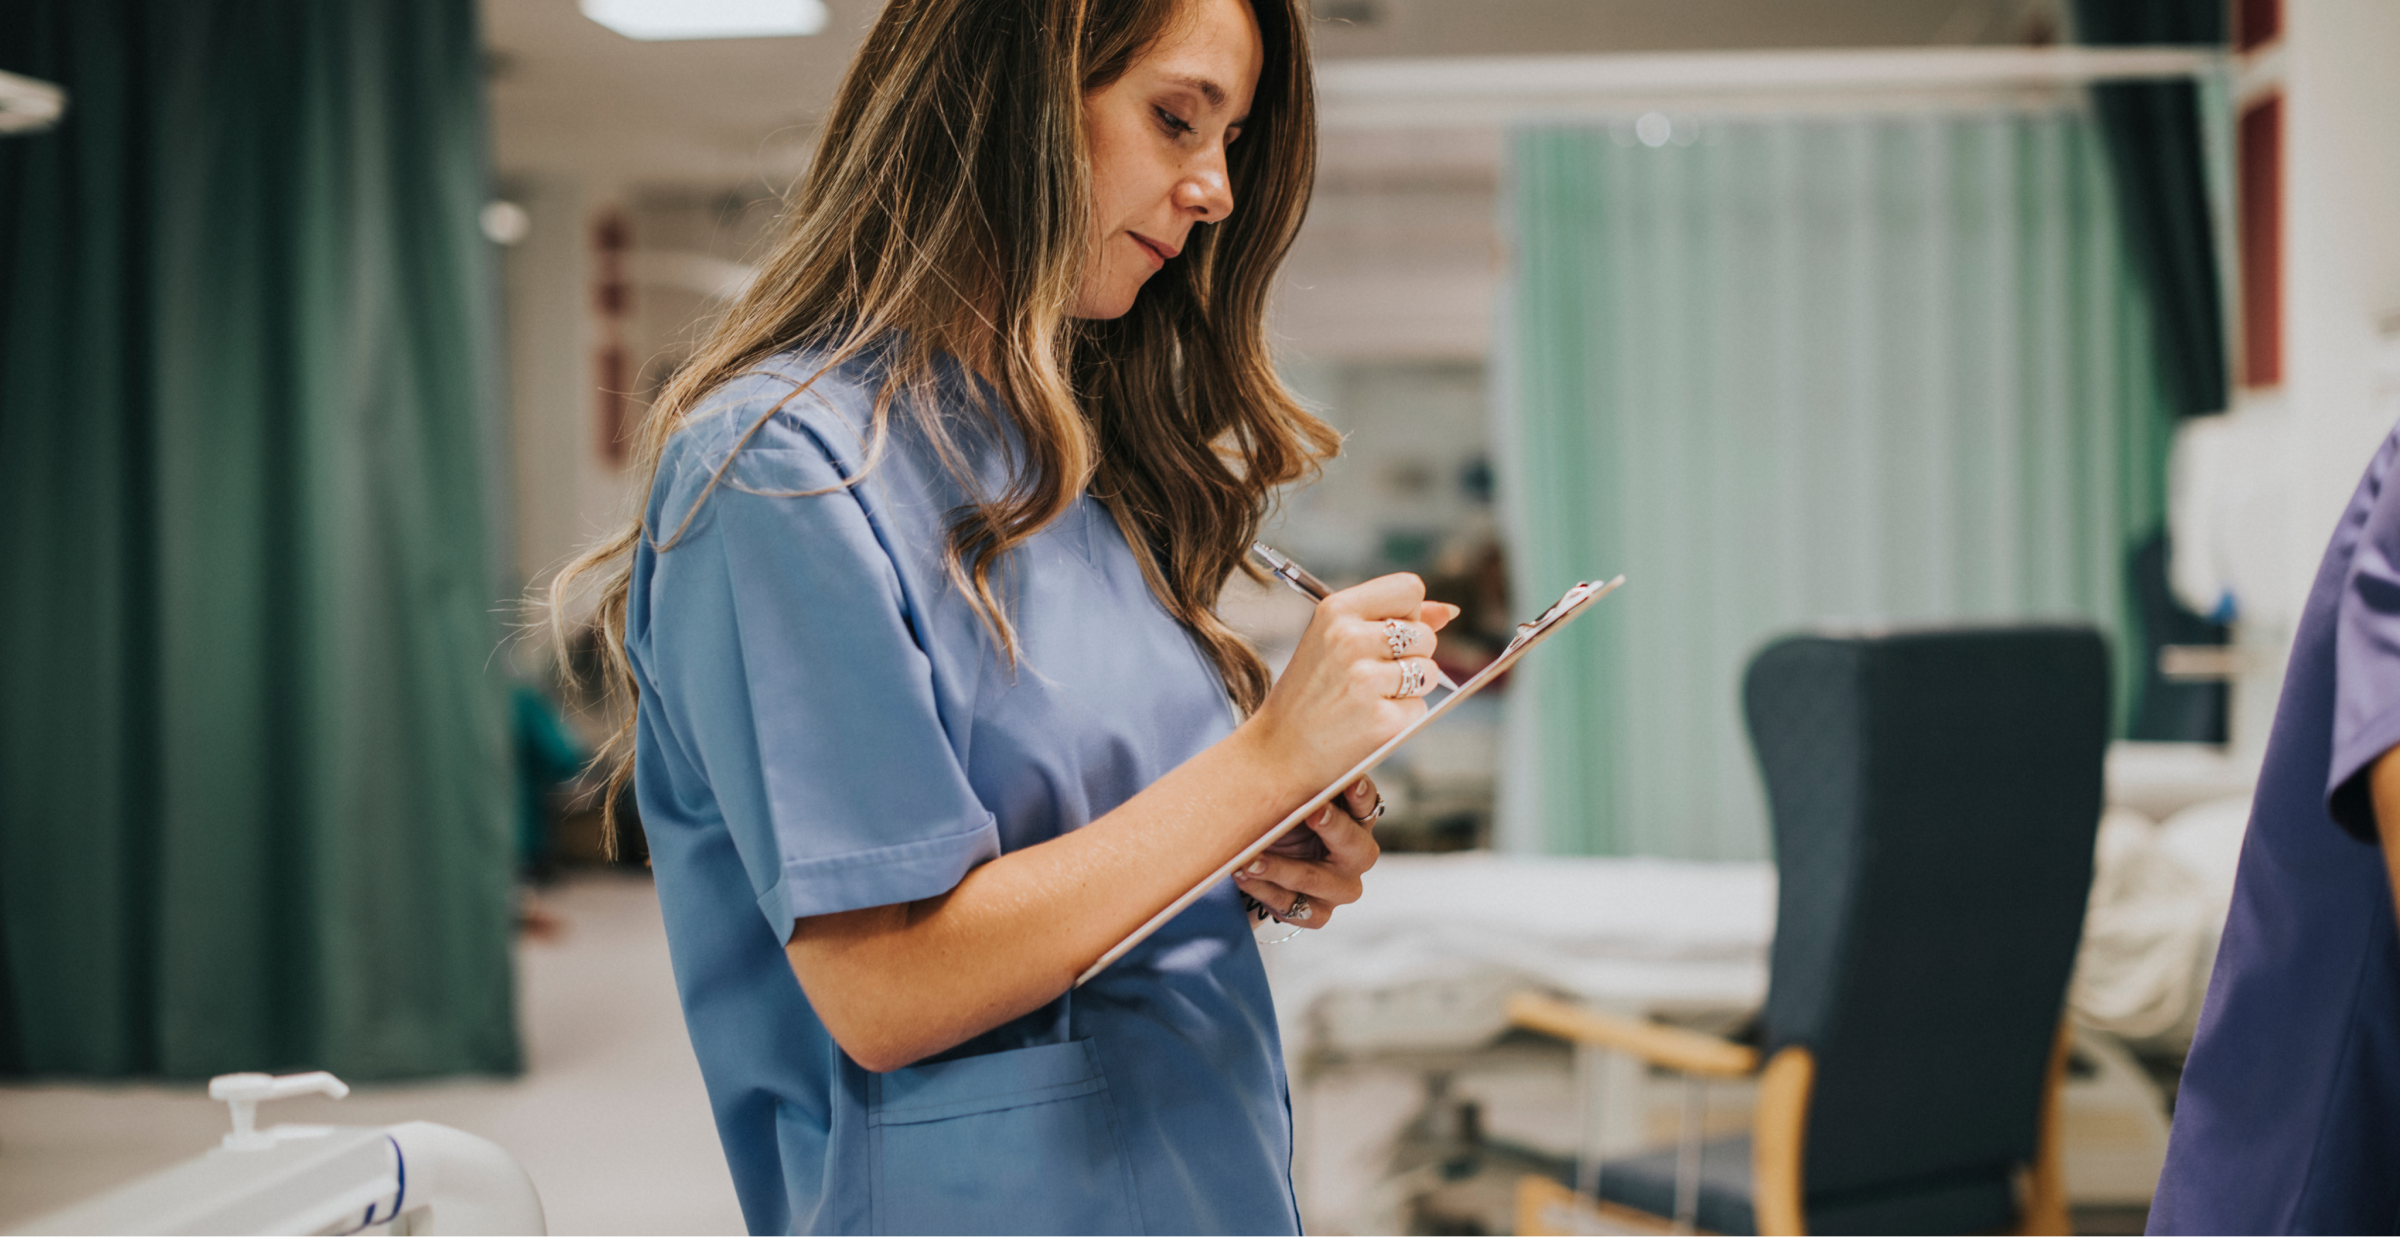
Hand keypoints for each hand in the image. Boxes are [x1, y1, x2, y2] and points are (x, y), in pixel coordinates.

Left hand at [1235, 777, 1383, 928]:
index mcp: (1357, 820)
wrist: (1259, 859)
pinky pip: (1292, 906)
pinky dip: (1264, 891)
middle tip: (1312, 812)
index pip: (1368, 805)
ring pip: (1317, 880)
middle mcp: (1356, 855)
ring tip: (1250, 858)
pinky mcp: (1318, 914)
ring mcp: (1339, 888)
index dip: (1361, 794)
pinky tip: (1242, 875)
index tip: (1349, 780)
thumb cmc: (1279, 816)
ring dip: (1282, 868)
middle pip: (1356, 846)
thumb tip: (1275, 728)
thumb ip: (1293, 767)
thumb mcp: (1288, 792)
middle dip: (1334, 828)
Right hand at [1239, 573, 1459, 798]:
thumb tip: (1449, 612)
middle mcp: (1350, 640)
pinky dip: (1402, 717)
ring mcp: (1366, 681)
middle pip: (1425, 634)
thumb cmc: (1308, 694)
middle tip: (1369, 676)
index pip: (1410, 589)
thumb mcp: (1333, 640)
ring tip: (1369, 698)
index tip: (1389, 635)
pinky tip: (1368, 720)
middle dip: (1411, 656)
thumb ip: (1391, 618)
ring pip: (1429, 671)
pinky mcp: (1382, 720)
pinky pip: (1420, 707)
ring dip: (1410, 688)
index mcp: (1336, 610)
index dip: (1409, 613)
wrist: (1277, 751)